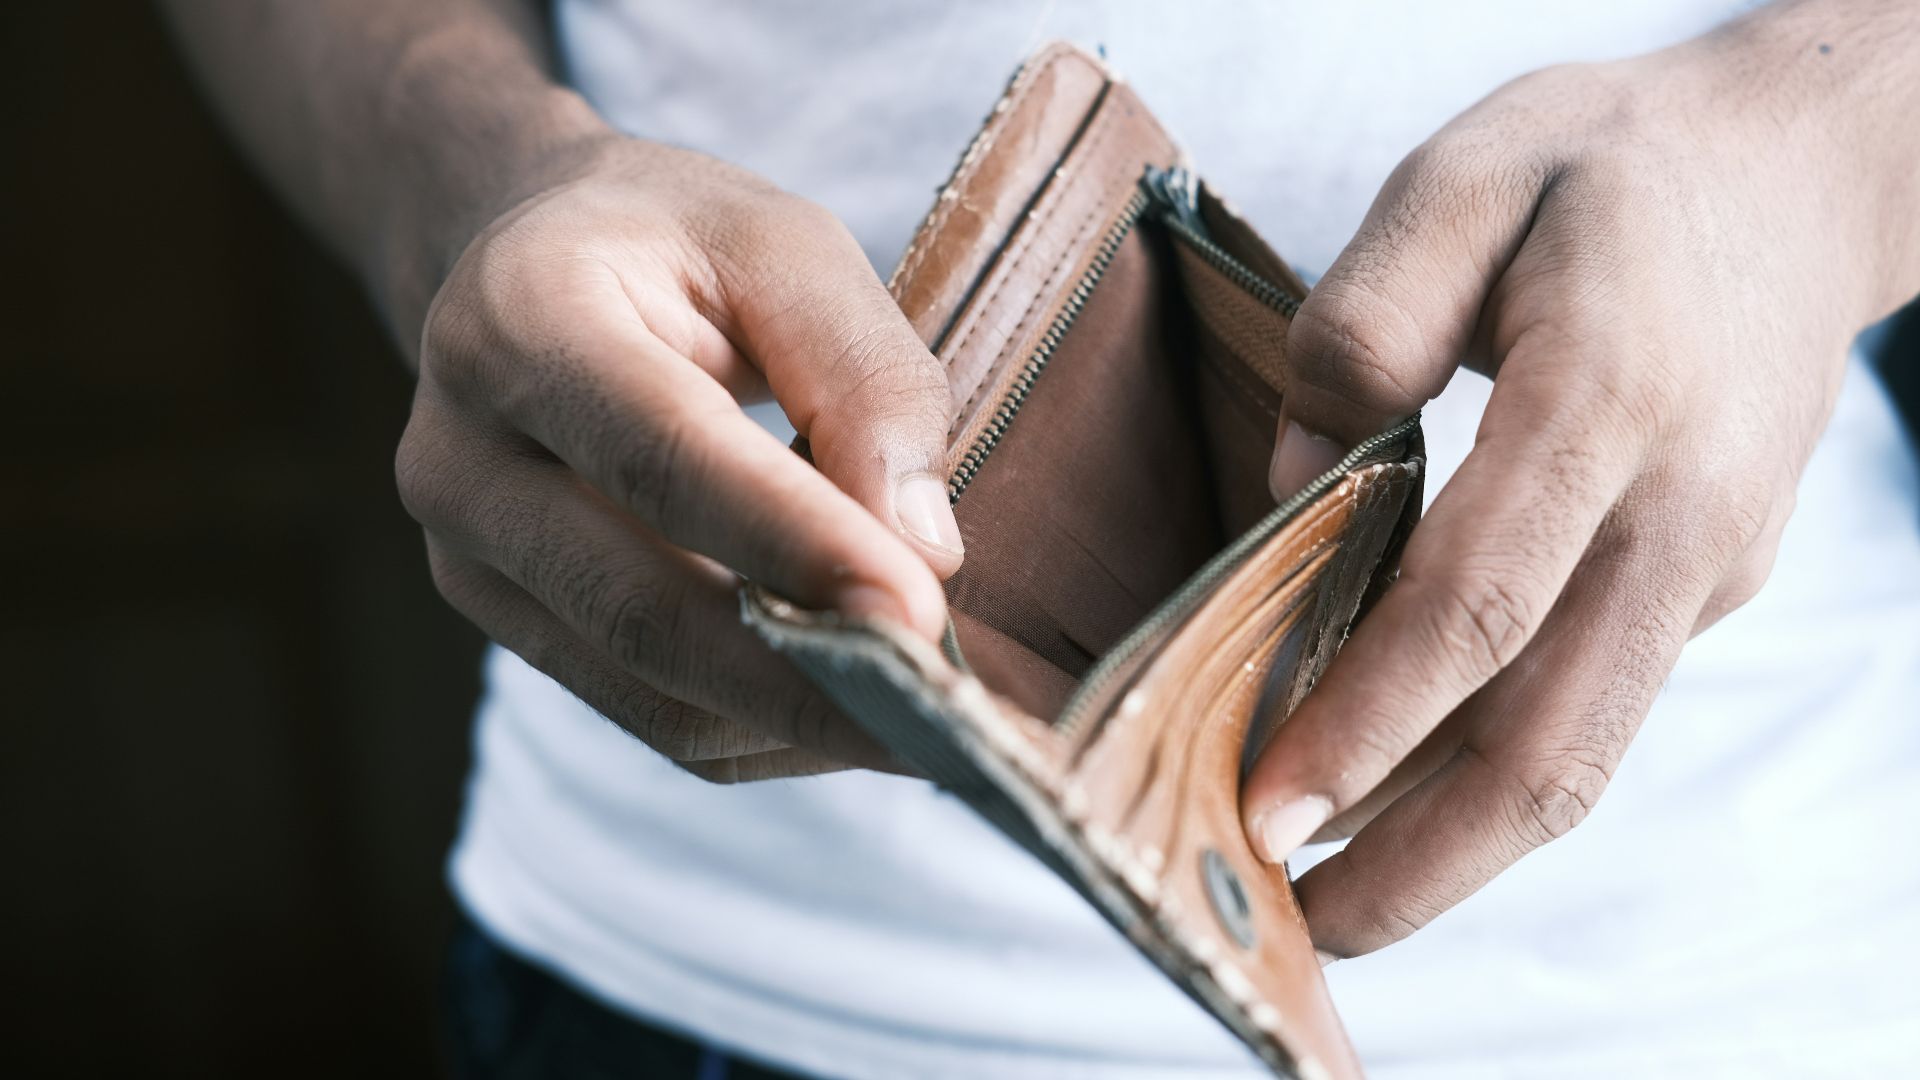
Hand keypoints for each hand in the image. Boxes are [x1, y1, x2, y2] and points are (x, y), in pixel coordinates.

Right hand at [396, 136, 965, 780]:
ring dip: (800, 723)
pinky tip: (853, 706)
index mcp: (522, 318)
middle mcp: (462, 454)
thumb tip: (924, 550)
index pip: (665, 458)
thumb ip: (864, 377)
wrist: (530, 265)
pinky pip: (653, 719)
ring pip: (651, 695)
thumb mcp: (788, 246)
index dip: (795, 546)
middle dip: (809, 679)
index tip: (920, 615)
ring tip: (928, 720)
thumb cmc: (677, 246)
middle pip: (643, 610)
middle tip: (948, 714)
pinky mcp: (507, 624)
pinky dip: (767, 731)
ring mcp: (468, 557)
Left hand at [1244, 3, 1919, 958]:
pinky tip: (1398, 785)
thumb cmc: (1607, 170)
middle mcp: (1678, 510)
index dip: (1370, 721)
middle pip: (1551, 739)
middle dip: (1419, 859)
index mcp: (1610, 398)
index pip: (1480, 602)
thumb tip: (1298, 482)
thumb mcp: (1468, 174)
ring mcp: (1707, 562)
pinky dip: (1491, 766)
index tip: (1267, 808)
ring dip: (1456, 846)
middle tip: (1292, 925)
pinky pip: (1591, 701)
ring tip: (1333, 897)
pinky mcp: (1708, 585)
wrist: (1797, 178)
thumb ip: (1365, 320)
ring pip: (1582, 749)